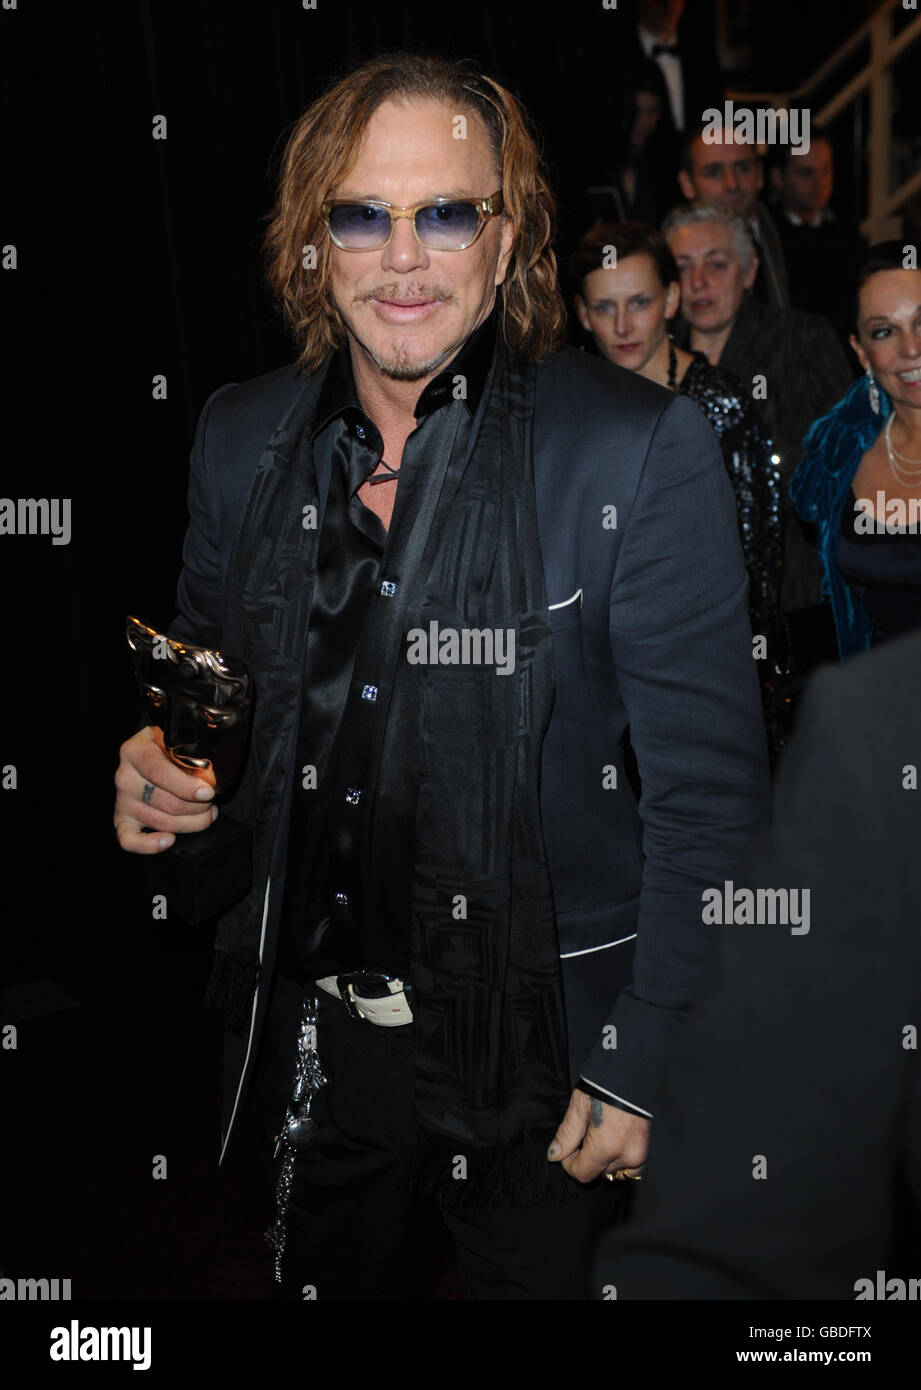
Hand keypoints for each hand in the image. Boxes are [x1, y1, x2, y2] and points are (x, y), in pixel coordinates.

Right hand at [113, 724, 217, 853]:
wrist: (148, 751)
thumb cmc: (166, 746)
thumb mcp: (175, 738)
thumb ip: (189, 749)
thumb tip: (211, 770)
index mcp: (135, 752)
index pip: (160, 773)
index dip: (186, 786)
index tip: (208, 792)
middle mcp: (124, 777)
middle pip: (165, 802)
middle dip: (196, 807)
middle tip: (211, 803)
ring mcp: (122, 800)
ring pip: (160, 821)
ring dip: (189, 823)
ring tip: (206, 815)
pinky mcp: (121, 819)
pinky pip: (129, 840)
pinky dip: (149, 845)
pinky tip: (169, 841)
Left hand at [547, 1088, 649, 1183]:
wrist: (635, 1069)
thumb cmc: (605, 1084)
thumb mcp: (580, 1106)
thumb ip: (567, 1135)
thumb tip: (554, 1155)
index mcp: (607, 1147)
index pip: (583, 1174)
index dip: (570, 1164)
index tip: (568, 1149)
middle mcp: (627, 1156)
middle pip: (600, 1172)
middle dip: (589, 1159)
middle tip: (587, 1134)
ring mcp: (643, 1153)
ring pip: (619, 1171)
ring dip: (608, 1161)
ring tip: (603, 1135)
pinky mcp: (651, 1147)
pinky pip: (635, 1165)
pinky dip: (624, 1158)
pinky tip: (616, 1138)